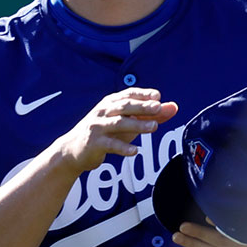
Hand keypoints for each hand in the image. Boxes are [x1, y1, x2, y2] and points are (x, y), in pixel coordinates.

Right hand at [56, 88, 177, 174]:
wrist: (72, 150)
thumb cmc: (104, 133)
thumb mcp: (127, 123)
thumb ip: (150, 115)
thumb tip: (174, 107)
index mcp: (111, 103)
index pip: (128, 95)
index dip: (142, 94)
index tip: (157, 96)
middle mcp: (103, 112)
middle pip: (125, 106)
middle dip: (142, 106)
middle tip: (158, 107)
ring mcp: (97, 127)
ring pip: (119, 124)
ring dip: (136, 125)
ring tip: (153, 128)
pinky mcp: (93, 143)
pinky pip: (110, 145)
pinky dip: (123, 147)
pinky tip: (135, 151)